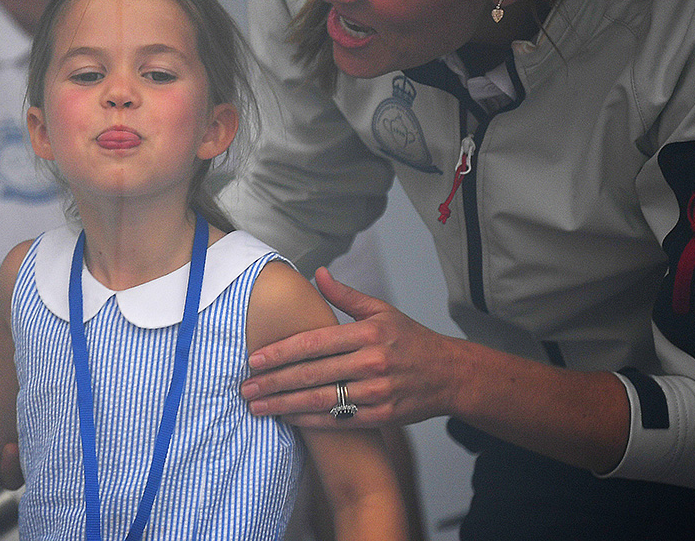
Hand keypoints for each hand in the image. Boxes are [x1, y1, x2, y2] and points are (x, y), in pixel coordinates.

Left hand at [239, 267, 462, 427]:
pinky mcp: (382, 416)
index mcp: (368, 333)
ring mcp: (377, 392)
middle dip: (274, 382)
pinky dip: (310, 421)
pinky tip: (288, 418)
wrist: (449, 374)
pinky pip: (338, 421)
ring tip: (257, 407)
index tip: (254, 359)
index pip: (314, 343)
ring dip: (284, 405)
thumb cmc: (411, 339)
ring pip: (321, 400)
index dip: (281, 352)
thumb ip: (346, 295)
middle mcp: (371, 362)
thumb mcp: (382, 310)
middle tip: (245, 388)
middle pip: (311, 374)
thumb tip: (317, 273)